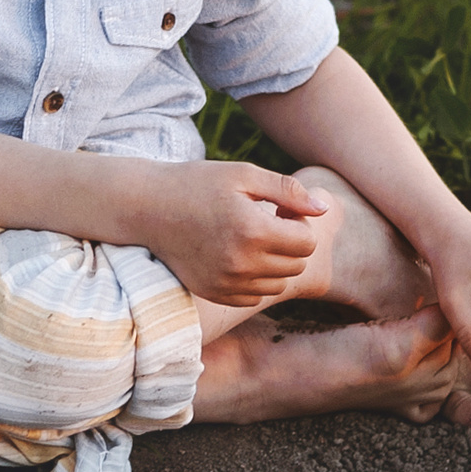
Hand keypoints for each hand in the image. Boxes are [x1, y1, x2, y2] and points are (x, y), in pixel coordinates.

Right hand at [125, 159, 334, 307]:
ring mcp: (226, 282)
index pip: (306, 241)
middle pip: (296, 265)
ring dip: (274, 263)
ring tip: (251, 238)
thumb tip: (322, 210)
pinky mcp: (214, 293)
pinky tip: (238, 256)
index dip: (299, 222)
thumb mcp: (243, 175)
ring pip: (278, 283)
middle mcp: (241, 263)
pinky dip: (255, 280)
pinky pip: (254, 297)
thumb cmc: (198, 184)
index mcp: (253, 230)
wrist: (148, 208)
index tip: (279, 209)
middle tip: (267, 221)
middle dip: (290, 243)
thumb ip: (287, 190)